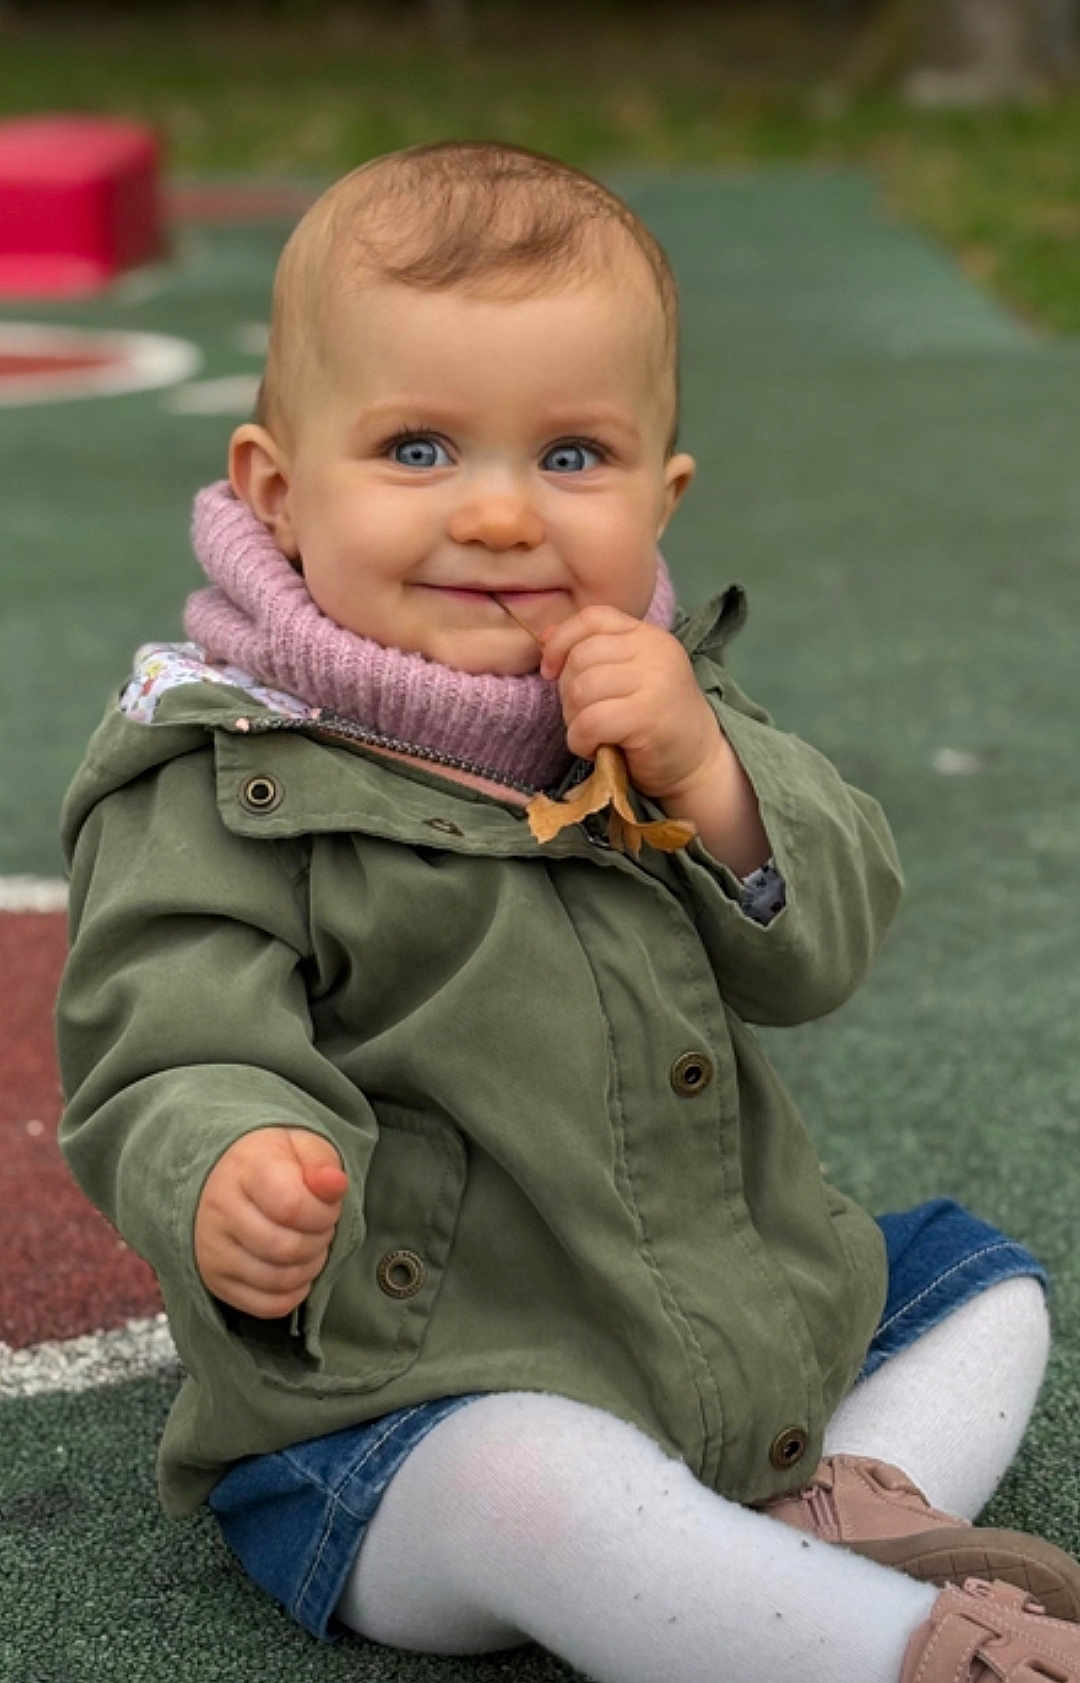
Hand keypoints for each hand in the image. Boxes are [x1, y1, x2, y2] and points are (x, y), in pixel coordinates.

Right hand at [194, 1127, 347, 1317]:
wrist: (222, 1175)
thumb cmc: (271, 1161)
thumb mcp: (302, 1146)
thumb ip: (322, 1164)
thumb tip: (336, 1184)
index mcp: (245, 1169)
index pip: (292, 1206)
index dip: (323, 1213)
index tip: (326, 1205)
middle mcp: (220, 1209)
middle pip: (287, 1248)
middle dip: (319, 1241)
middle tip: (320, 1227)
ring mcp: (212, 1249)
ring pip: (277, 1280)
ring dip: (308, 1268)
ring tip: (309, 1245)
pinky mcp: (214, 1280)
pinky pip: (264, 1306)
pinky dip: (292, 1294)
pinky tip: (296, 1270)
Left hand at [540, 605, 769, 873]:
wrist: (698, 763)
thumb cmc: (656, 722)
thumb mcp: (628, 677)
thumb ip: (593, 653)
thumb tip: (545, 635)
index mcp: (648, 635)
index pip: (593, 618)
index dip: (561, 642)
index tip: (551, 671)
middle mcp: (655, 650)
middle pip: (581, 657)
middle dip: (568, 692)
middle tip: (584, 718)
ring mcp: (655, 681)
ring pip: (582, 689)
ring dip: (574, 719)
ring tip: (592, 734)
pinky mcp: (648, 716)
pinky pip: (590, 721)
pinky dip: (581, 740)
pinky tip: (594, 749)